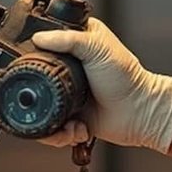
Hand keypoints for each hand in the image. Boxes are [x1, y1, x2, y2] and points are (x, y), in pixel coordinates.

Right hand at [30, 17, 171, 152]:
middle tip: (50, 99)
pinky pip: (52, 129)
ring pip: (40, 109)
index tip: (31, 66)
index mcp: (74, 45)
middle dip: (38, 96)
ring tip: (70, 121)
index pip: (43, 46)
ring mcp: (67, 94)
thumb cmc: (126, 76)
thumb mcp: (97, 48)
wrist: (141, 112)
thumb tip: (38, 37)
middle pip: (36, 81)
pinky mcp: (70, 117)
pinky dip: (62, 134)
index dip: (32, 56)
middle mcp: (68, 69)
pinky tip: (78, 128)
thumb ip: (67, 39)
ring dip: (50, 121)